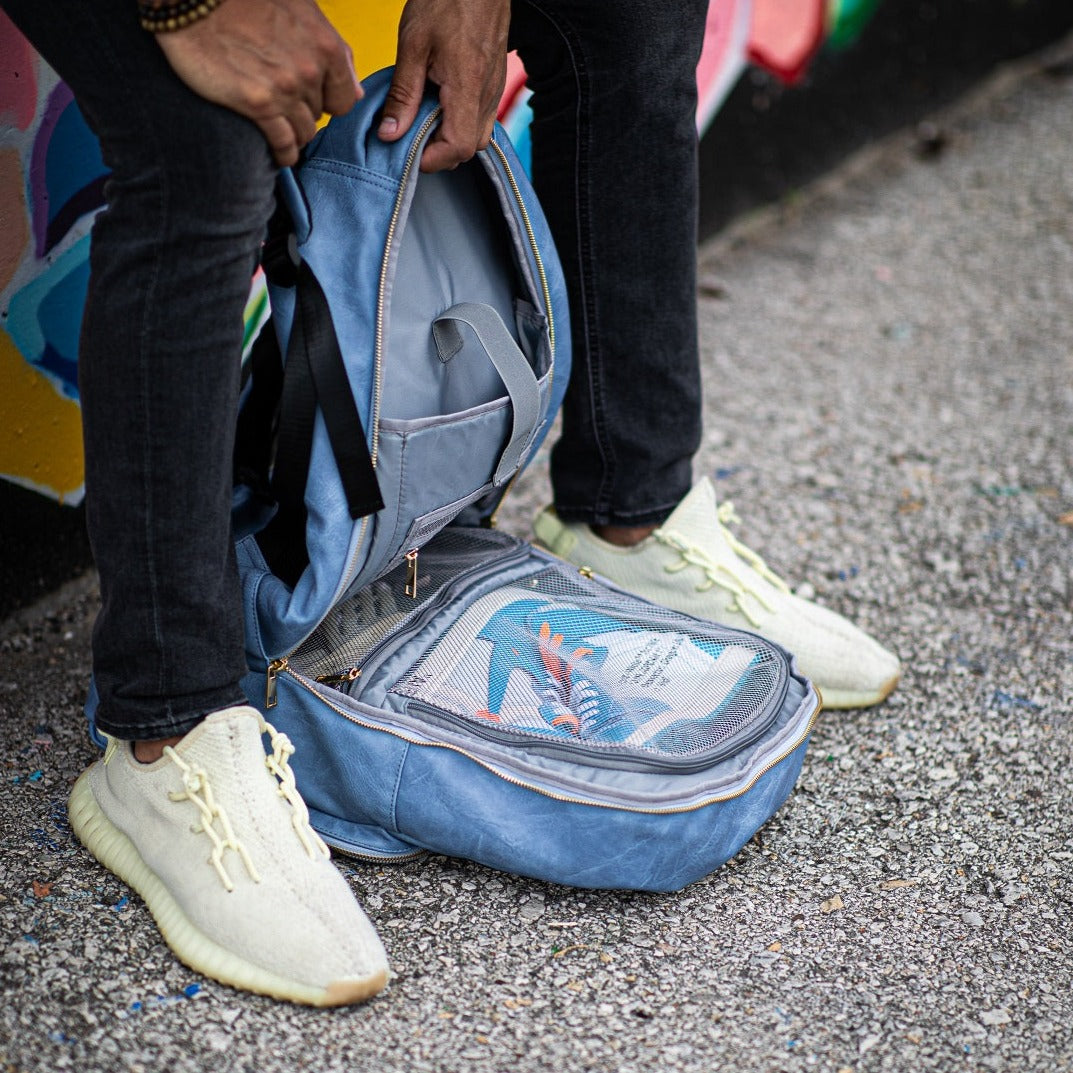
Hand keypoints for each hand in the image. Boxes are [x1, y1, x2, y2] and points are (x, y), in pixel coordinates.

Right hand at [155, 0, 361, 166]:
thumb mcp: (301, 9)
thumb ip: (333, 50)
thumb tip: (357, 92)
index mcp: (325, 46)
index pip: (345, 100)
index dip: (328, 102)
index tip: (314, 100)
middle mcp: (310, 70)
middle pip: (320, 115)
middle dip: (305, 112)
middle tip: (285, 106)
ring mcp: (284, 90)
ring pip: (303, 133)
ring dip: (294, 135)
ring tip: (281, 131)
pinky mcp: (257, 105)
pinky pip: (283, 144)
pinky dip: (284, 153)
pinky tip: (279, 154)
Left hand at [378, 0, 509, 172]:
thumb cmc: (446, 1)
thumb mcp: (413, 45)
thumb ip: (403, 94)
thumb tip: (390, 133)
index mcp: (467, 87)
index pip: (457, 147)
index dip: (432, 159)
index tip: (409, 152)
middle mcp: (487, 96)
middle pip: (468, 150)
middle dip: (439, 152)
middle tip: (411, 137)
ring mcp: (495, 92)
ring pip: (476, 138)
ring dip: (449, 139)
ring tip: (424, 121)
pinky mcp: (494, 86)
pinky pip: (481, 121)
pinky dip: (460, 125)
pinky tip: (440, 108)